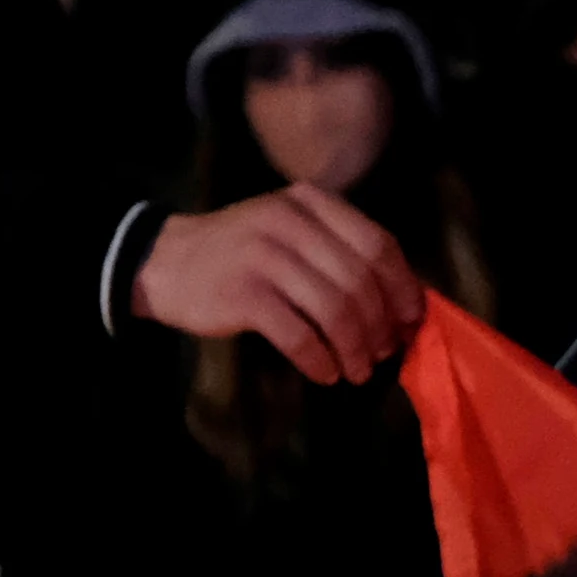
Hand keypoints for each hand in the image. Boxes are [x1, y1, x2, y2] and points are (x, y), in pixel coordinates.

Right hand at [134, 184, 416, 384]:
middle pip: (361, 281)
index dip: (403, 287)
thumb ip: (340, 253)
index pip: (378, 244)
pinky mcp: (244, 294)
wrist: (165, 262)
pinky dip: (320, 360)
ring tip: (356, 370)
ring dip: (354, 349)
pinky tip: (325, 372)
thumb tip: (402, 304)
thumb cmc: (242, 255)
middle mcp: (291, 222)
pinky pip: (300, 335)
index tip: (412, 320)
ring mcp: (265, 256)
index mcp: (312, 204)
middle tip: (384, 353)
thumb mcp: (291, 233)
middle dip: (380, 325)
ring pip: (336, 310)